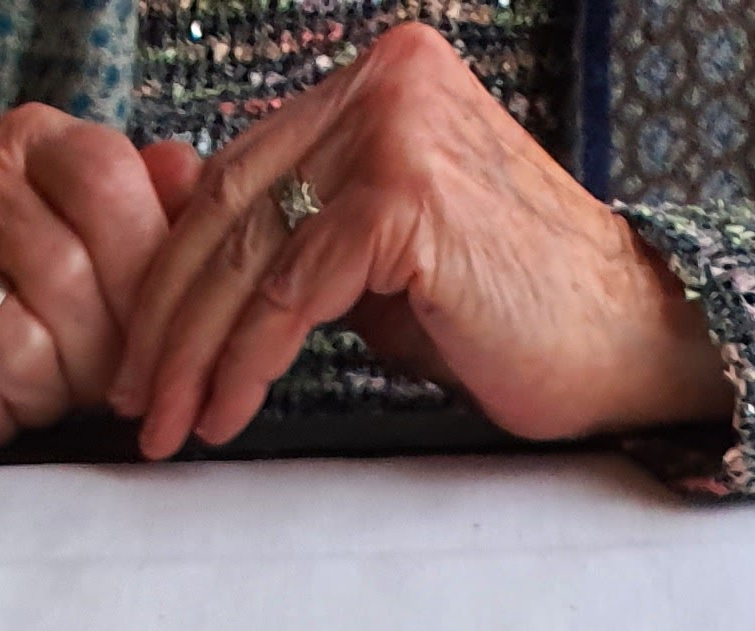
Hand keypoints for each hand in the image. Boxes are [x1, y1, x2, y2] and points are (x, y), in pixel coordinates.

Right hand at [0, 105, 179, 446]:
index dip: (144, 278)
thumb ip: (155, 207)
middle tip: (98, 386)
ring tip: (44, 396)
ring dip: (47, 396)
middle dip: (100, 356)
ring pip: (18, 348)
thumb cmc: (31, 294)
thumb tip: (189, 179)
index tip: (154, 341)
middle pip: (65, 274)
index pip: (106, 184)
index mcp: (30, 139)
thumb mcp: (103, 235)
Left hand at [107, 25, 732, 459]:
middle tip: (135, 402)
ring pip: (249, 253)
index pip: (237, 173)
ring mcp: (396, 127)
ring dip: (195, 354)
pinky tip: (228, 412)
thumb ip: (289, 234)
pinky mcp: (406, 196)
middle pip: (229, 208)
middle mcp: (384, 80)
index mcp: (377, 79)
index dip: (172, 271)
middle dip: (165, 319)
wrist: (619, 336)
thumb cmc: (500, 309)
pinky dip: (247, 360)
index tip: (141, 353)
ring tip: (169, 427)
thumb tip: (171, 228)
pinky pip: (291, 290)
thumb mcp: (371, 261)